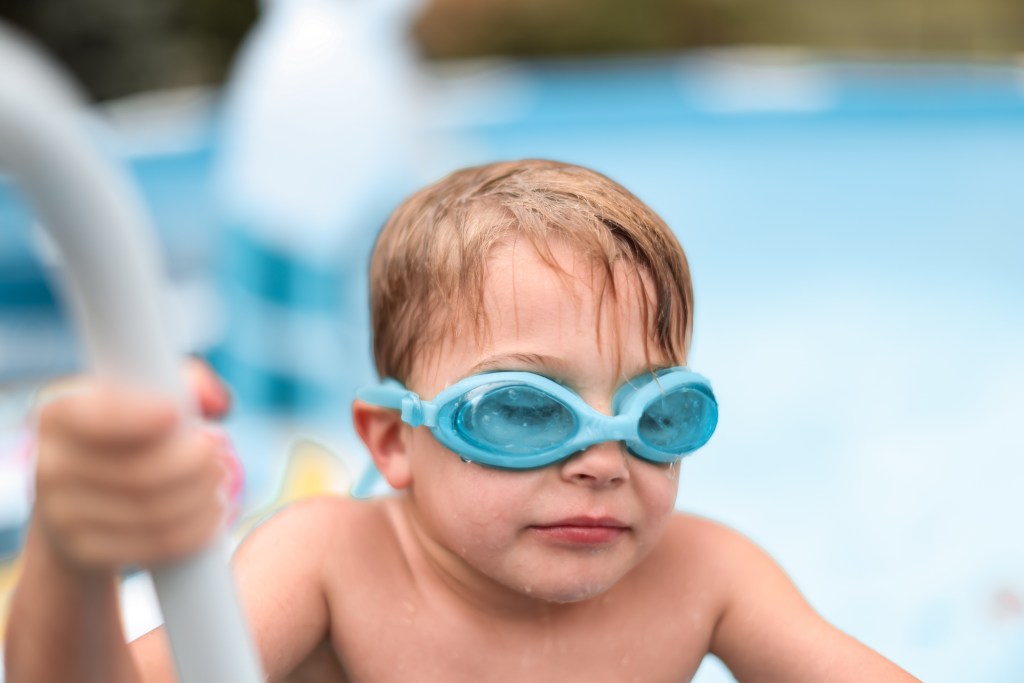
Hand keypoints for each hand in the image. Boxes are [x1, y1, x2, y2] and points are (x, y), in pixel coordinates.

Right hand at [32, 359, 234, 574]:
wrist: (84, 505)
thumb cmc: (126, 439)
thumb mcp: (143, 400)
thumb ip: (184, 384)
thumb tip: (214, 398)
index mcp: (58, 415)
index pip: (95, 417)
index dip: (139, 416)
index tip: (176, 413)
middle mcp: (50, 465)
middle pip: (137, 472)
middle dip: (193, 463)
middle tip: (218, 454)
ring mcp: (61, 515)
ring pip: (151, 512)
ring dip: (200, 496)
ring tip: (218, 481)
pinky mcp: (84, 552)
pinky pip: (153, 545)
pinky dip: (194, 530)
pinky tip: (211, 513)